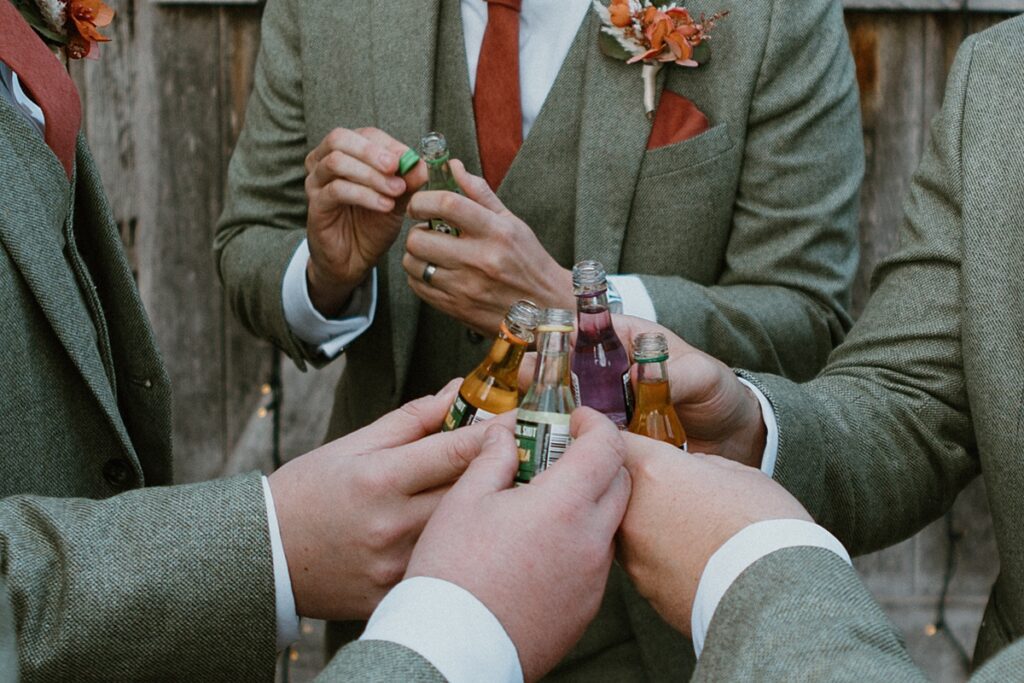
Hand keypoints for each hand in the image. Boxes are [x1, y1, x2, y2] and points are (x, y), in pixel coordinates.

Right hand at [268, 379, 512, 619]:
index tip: (517, 421)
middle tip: (526, 454)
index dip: (496, 432)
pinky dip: (459, 551)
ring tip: (503, 496)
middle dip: (501, 470)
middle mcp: (392, 525)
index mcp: (380, 479)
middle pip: (471, 492)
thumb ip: (412, 420)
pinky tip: (469, 541)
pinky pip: (443, 568)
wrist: (266, 558)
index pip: (457, 451)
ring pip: (464, 533)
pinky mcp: (396, 594)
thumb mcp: (352, 445)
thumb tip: (457, 391)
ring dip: (486, 512)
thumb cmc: (308, 494)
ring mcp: (396, 566)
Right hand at [304, 127, 427, 316]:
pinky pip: (336, 191)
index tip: (409, 158)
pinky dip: (364, 195)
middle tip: (397, 167)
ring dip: (371, 175)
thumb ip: (408, 182)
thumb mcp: (397, 201)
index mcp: (345, 153)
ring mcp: (316, 183)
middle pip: (340, 138)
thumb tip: (423, 164)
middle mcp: (324, 163)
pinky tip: (384, 205)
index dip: (387, 143)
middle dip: (372, 151)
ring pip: (336, 162)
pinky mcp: (315, 206)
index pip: (364, 134)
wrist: (355, 260)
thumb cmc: (372, 225)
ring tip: (396, 190)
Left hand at [402, 160, 573, 335]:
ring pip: (414, 264)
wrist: (546, 309)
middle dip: (417, 231)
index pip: (447, 205)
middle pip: (420, 238)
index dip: (423, 200)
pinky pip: (419, 288)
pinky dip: (419, 278)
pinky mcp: (457, 308)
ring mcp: (466, 287)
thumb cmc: (529, 262)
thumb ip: (480, 193)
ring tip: (432, 254)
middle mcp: (480, 260)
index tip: (420, 204)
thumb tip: (453, 166)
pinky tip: (436, 273)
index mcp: (496, 232)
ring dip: (416, 255)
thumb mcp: (512, 223)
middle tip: (428, 232)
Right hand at [406, 409, 630, 681]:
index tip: (576, 419)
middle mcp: (591, 541)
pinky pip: (595, 563)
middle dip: (599, 460)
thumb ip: (493, 458)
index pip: (608, 447)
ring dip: (590, 505)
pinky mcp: (586, 610)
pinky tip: (542, 548)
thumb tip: (506, 434)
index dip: (595, 424)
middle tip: (564, 454)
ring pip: (609, 525)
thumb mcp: (464, 500)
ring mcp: (593, 579)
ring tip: (545, 505)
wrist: (454, 649)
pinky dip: (580, 544)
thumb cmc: (452, 572)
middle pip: (620, 483)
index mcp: (564, 505)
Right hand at [518, 315, 766, 465]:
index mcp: (622, 343)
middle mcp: (606, 376)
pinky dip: (572, 455)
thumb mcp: (703, 375)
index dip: (551, 348)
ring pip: (565, 415)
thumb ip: (675, 374)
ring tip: (534, 442)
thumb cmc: (719, 393)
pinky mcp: (609, 444)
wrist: (737, 439)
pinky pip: (584, 446)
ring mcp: (605, 412)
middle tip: (523, 410)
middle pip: (559, 378)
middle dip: (538, 392)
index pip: (576, 336)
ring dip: (550, 427)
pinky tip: (559, 467)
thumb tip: (641, 378)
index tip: (533, 366)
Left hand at [617, 433, 810, 636]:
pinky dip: (659, 557)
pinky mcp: (643, 589)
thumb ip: (699, 465)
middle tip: (662, 486)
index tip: (601, 429)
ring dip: (645, 523)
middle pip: (613, 487)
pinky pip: (643, 562)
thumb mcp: (738, 473)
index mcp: (653, 471)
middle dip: (630, 483)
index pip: (606, 440)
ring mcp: (633, 555)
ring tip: (685, 528)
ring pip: (626, 528)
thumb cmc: (765, 526)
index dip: (605, 433)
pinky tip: (690, 559)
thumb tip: (688, 470)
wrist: (777, 596)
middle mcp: (631, 512)